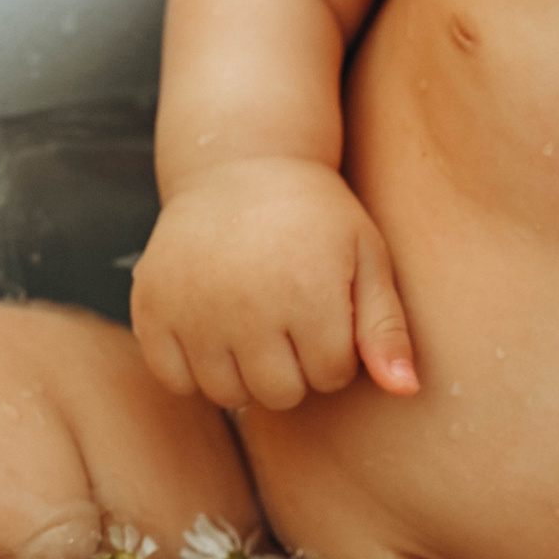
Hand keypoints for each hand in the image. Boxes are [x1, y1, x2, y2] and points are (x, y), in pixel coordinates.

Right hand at [129, 157, 418, 409]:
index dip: (336, 351)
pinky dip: (194, 369)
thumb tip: (406, 391)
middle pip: (280, 394)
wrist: (239, 164)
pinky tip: (213, 332)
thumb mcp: (366, 257)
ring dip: (246, 374)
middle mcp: (245, 304)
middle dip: (295, 368)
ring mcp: (192, 308)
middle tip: (290, 320)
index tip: (327, 312)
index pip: (331, 377)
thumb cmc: (314, 216)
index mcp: (307, 291)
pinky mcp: (151, 308)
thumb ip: (387, 327)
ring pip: (228, 394)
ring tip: (254, 326)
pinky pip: (175, 380)